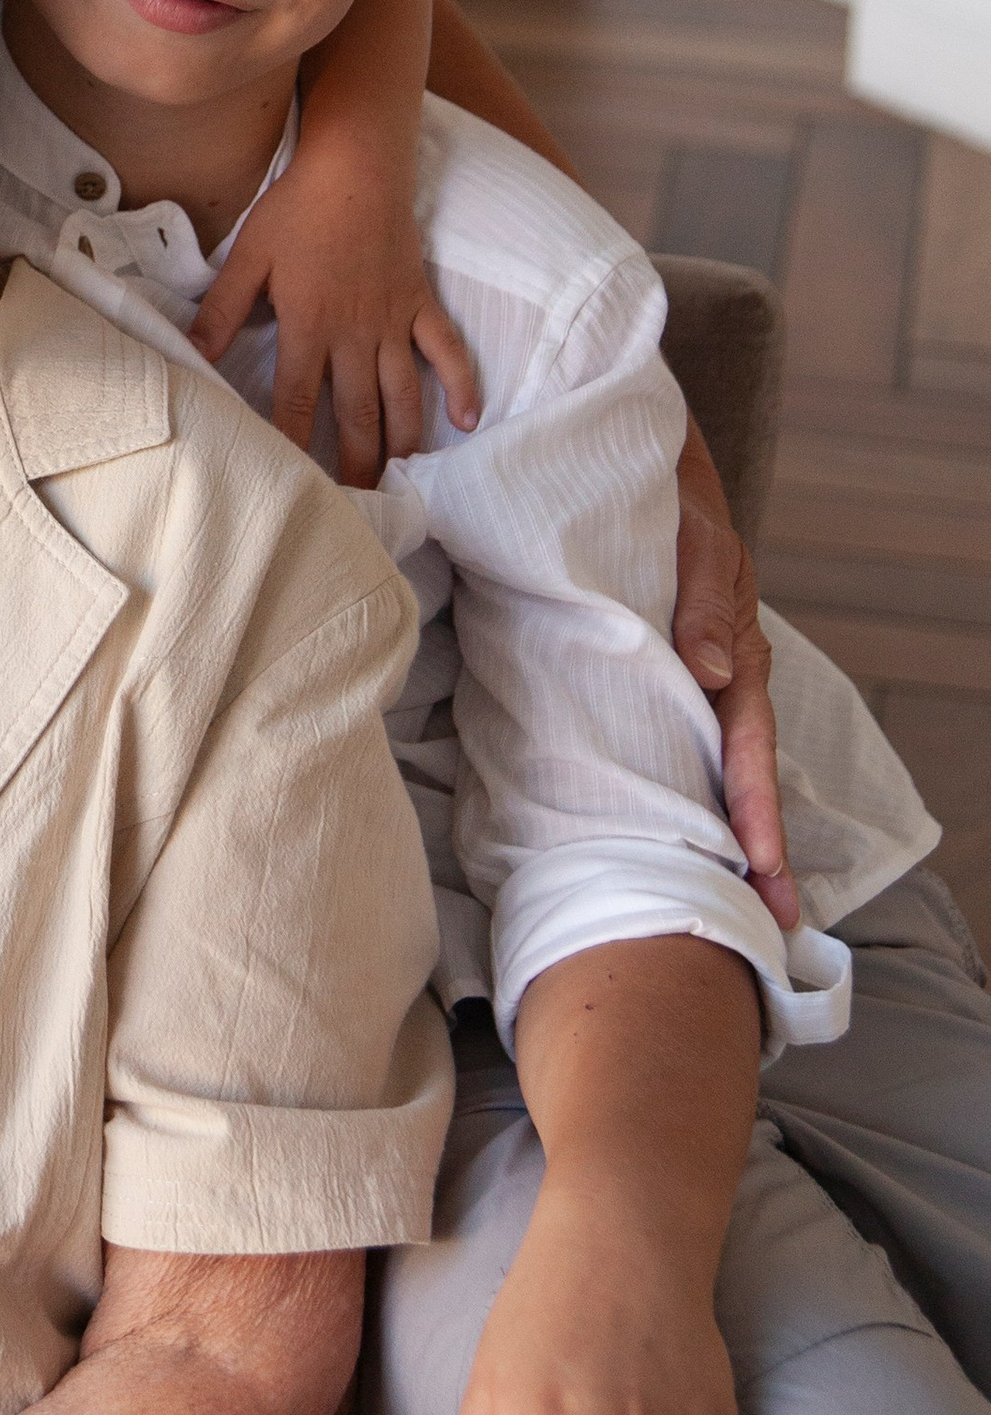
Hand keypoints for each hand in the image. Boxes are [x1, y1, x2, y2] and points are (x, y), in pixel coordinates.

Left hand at [192, 146, 477, 483]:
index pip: (295, 401)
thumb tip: (193, 355)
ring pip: (402, 395)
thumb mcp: (247, 256)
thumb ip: (221, 310)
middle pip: (356, 413)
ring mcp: (393, 321)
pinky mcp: (421, 302)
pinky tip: (468, 421)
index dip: (291, 444)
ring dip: (402, 441)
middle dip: (354, 463)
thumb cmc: (297, 208)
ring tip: (400, 480)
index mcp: (308, 326)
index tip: (290, 482)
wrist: (356, 166)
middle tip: (356, 505)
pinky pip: (447, 351)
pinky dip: (462, 385)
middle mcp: (354, 334)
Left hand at [672, 421, 795, 927]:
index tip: (762, 863)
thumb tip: (711, 671)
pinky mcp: (661, 693)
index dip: (754, 804)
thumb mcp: (697, 548)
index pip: (748, 744)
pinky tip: (675, 847)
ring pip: (709, 776)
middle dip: (757, 852)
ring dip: (722, 840)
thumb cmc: (676, 518)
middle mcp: (723, 688)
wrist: (643, 487)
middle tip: (769, 926)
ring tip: (735, 912)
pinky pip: (677, 753)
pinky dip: (683, 801)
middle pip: (741, 780)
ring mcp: (695, 696)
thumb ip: (700, 604)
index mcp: (737, 659)